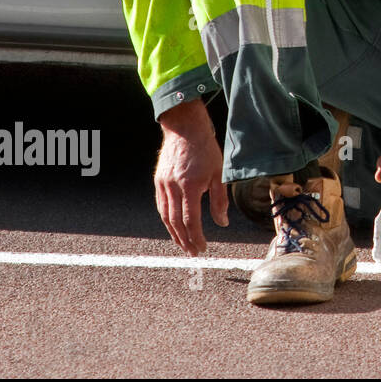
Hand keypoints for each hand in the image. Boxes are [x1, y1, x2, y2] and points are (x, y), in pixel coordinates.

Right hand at [154, 98, 228, 255]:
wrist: (185, 129)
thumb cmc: (206, 149)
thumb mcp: (219, 174)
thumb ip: (220, 200)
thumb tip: (222, 223)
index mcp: (190, 186)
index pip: (191, 220)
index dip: (196, 236)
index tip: (203, 248)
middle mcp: (173, 187)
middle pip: (176, 222)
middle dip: (184, 240)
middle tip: (192, 252)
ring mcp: (163, 185)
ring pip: (165, 216)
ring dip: (174, 234)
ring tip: (183, 244)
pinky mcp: (158, 181)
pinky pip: (161, 206)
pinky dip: (167, 219)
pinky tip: (173, 226)